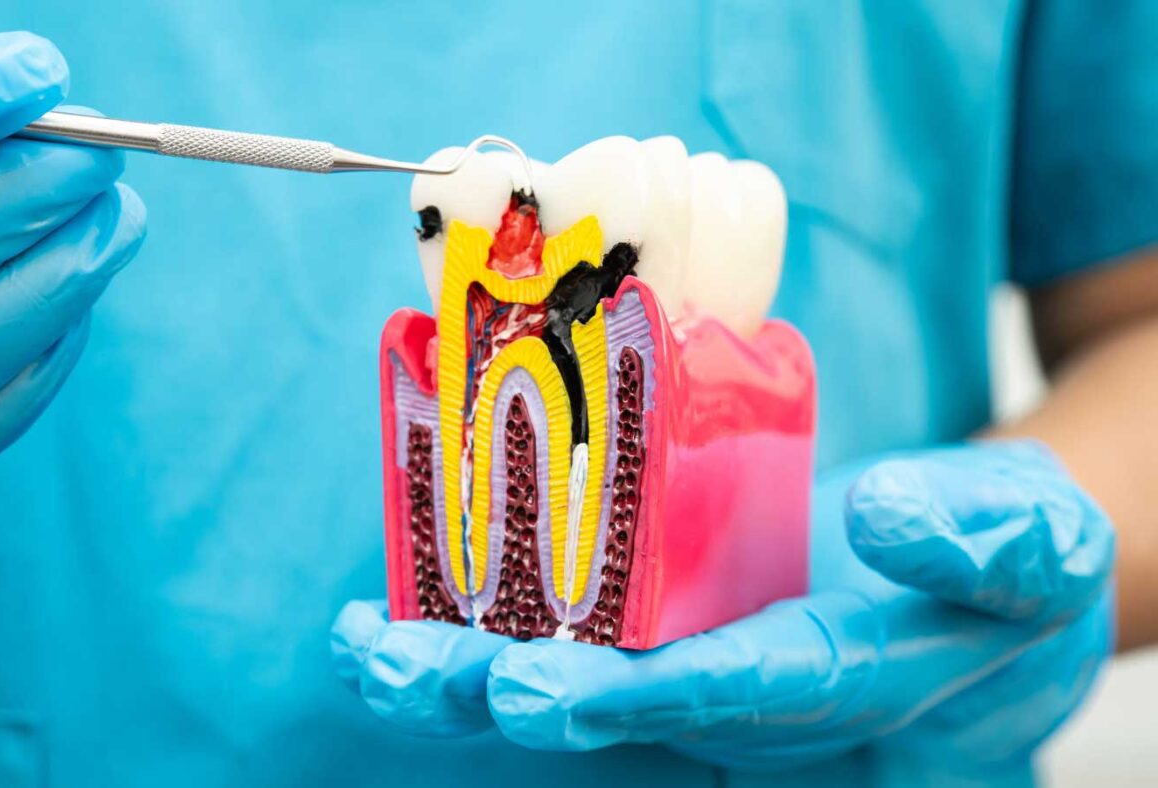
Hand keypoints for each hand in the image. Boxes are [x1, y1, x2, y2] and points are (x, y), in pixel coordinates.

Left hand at [331, 440, 1113, 771]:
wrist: (972, 594)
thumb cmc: (1008, 568)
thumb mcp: (1039, 540)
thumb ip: (985, 536)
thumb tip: (883, 517)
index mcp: (864, 693)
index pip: (760, 699)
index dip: (658, 697)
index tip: (552, 687)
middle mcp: (765, 722)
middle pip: (641, 725)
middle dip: (530, 706)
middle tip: (425, 679)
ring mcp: (704, 697)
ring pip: (584, 708)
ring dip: (470, 685)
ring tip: (373, 658)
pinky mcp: (663, 662)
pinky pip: (566, 665)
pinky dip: (473, 648)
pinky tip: (387, 629)